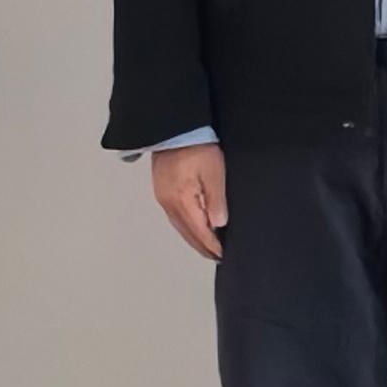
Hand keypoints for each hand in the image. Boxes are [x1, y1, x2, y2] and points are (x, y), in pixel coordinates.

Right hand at [148, 144, 225, 260]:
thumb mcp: (214, 172)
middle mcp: (168, 203)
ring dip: (193, 238)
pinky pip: (175, 216)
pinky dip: (186, 226)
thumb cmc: (197, 147)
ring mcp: (163, 197)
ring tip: (207, 247)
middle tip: (217, 257)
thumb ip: (216, 199)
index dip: (211, 245)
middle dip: (202, 246)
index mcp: (181, 200)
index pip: (198, 231)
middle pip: (186, 232)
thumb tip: (219, 223)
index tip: (223, 255)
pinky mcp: (163, 191)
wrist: (174, 129)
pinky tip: (194, 227)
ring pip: (179, 225)